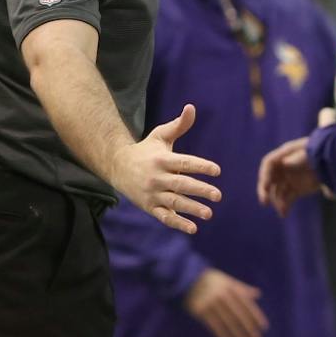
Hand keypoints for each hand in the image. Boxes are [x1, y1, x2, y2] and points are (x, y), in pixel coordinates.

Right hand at [112, 104, 221, 234]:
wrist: (117, 166)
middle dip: (200, 190)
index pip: (184, 163)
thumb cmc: (146, 150)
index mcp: (162, 160)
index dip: (201, 166)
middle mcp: (157, 178)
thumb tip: (191, 107)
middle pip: (181, 185)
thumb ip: (178, 125)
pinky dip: (178, 223)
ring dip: (192, 209)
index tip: (217, 170)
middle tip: (218, 195)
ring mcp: (152, 194)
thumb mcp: (160, 136)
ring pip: (174, 202)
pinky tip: (193, 228)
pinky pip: (164, 217)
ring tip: (209, 213)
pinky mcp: (149, 206)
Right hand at [184, 267, 267, 336]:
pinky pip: (213, 324)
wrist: (186, 277)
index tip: (263, 327)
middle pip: (238, 314)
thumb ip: (242, 288)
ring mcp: (211, 302)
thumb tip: (258, 294)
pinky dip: (222, 334)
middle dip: (248, 328)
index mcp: (231, 287)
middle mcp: (222, 295)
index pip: (246, 304)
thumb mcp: (226, 280)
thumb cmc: (210, 280)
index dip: (256, 316)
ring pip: (227, 321)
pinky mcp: (200, 310)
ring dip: (237, 334)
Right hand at [258, 135, 319, 217]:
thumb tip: (285, 162)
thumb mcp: (309, 153)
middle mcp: (284, 167)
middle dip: (266, 190)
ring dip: (277, 201)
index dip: (265, 174)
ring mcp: (290, 178)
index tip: (266, 186)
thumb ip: (298, 158)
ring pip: (278, 190)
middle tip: (264, 202)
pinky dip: (284, 205)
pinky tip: (284, 213)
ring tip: (281, 211)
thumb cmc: (321, 152)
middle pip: (270, 178)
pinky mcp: (297, 188)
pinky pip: (287, 198)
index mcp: (285, 154)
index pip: (269, 163)